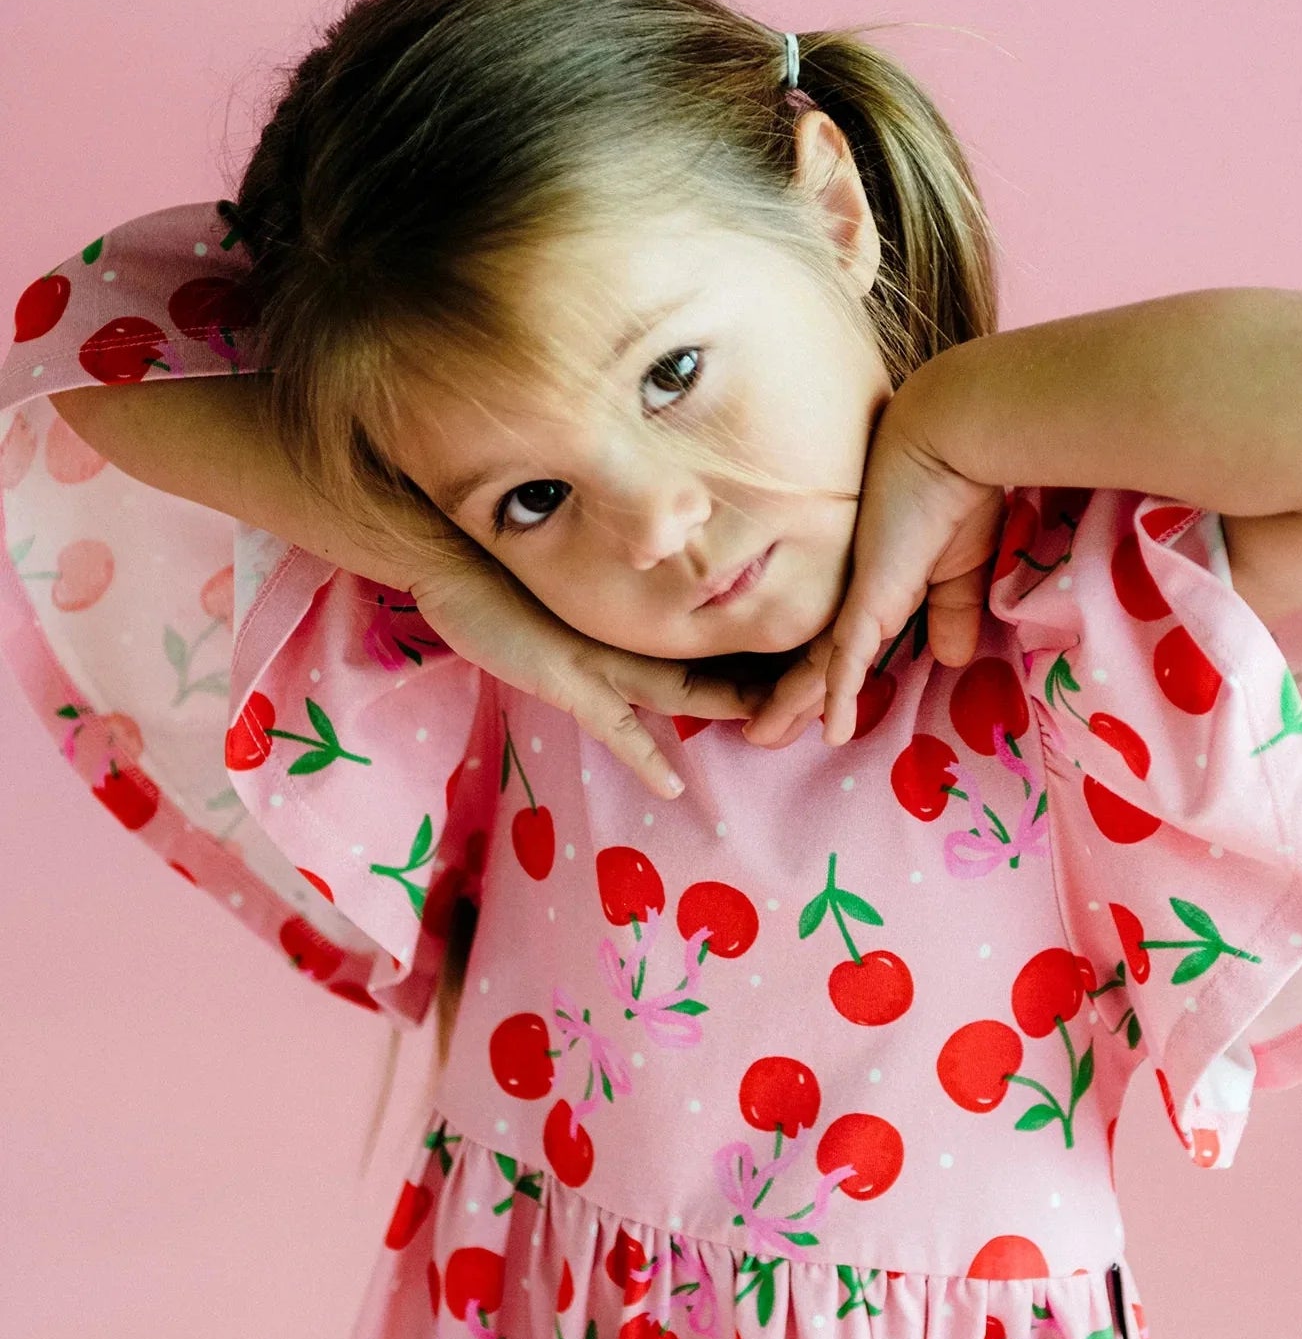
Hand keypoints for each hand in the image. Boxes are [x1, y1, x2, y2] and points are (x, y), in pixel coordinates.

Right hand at [410, 546, 770, 798]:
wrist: (445, 553)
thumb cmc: (503, 569)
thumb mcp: (571, 588)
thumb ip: (616, 596)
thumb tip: (654, 598)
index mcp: (636, 613)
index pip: (713, 630)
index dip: (759, 646)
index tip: (806, 656)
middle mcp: (628, 633)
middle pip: (715, 659)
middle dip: (767, 678)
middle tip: (820, 690)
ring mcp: (599, 656)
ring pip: (683, 687)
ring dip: (730, 706)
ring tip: (779, 725)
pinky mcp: (565, 678)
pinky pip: (614, 726)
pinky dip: (644, 756)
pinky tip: (673, 786)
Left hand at [743, 373, 1005, 748]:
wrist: (954, 442)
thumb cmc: (960, 492)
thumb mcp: (962, 568)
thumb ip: (952, 612)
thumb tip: (953, 658)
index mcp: (874, 588)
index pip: (837, 642)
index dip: (819, 679)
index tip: (806, 710)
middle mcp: (855, 593)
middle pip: (811, 657)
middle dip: (785, 699)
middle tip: (759, 732)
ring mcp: (858, 595)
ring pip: (816, 665)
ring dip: (791, 706)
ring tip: (760, 738)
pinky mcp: (870, 597)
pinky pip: (847, 658)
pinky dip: (837, 696)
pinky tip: (829, 732)